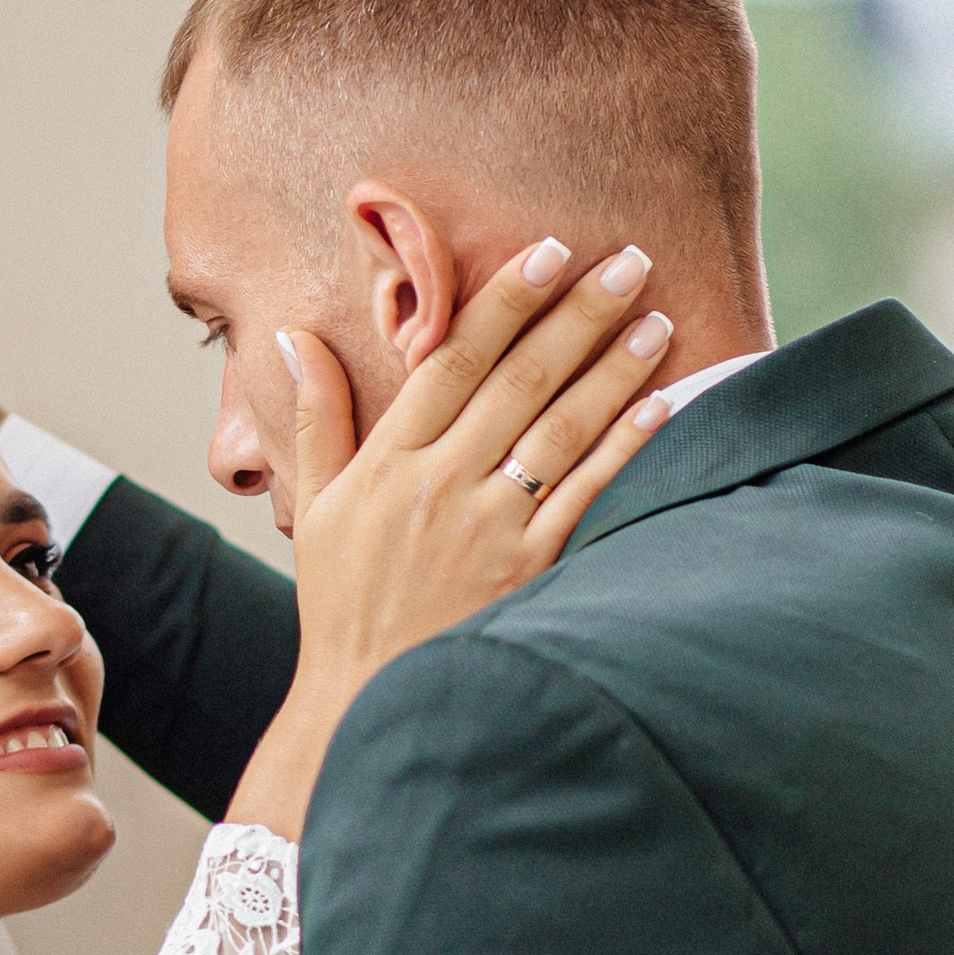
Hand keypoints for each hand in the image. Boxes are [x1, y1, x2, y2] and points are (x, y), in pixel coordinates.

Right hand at [227, 241, 675, 835]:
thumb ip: (316, 418)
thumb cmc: (342, 605)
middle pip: (519, 379)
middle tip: (629, 259)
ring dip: (614, 367)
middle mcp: (438, 485)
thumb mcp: (313, 509)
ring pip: (560, 429)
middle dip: (578, 313)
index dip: (503, 300)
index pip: (451, 359)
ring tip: (657, 318)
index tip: (546, 250)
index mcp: (387, 462)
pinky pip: (586, 496)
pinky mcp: (527, 572)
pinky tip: (659, 405)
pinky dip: (624, 447)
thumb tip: (294, 336)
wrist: (367, 705)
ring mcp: (486, 529)